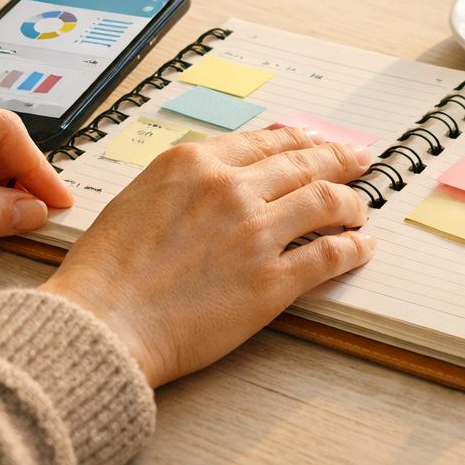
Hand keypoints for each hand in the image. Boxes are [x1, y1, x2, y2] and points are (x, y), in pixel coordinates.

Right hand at [39, 127, 375, 386]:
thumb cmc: (106, 272)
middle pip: (304, 163)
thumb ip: (183, 182)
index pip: (266, 141)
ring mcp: (255, 233)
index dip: (300, 141)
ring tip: (360, 209)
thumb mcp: (137, 198)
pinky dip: (353, 248)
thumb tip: (215, 176)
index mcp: (194, 164)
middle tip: (359, 160)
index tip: (316, 144)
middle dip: (339, 159)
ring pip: (326, 201)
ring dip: (351, 203)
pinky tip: (362, 247)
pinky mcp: (271, 281)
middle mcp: (230, 189)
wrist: (102, 324)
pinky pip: (329, 254)